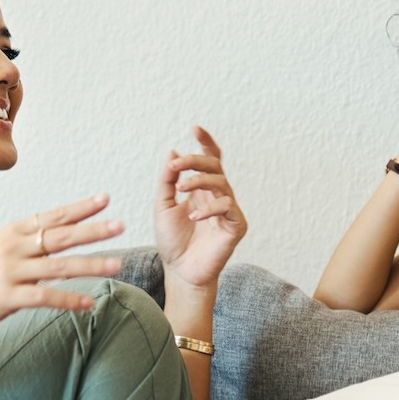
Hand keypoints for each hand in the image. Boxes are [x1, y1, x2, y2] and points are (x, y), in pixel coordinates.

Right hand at [0, 195, 124, 337]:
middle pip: (60, 236)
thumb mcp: (1, 250)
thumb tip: (65, 239)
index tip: (105, 199)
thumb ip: (30, 243)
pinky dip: (69, 300)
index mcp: (13, 232)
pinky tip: (89, 303)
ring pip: (58, 266)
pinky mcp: (7, 297)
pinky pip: (45, 297)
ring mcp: (10, 271)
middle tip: (120, 225)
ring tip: (117, 265)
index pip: (53, 216)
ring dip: (90, 266)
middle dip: (93, 230)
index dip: (80, 208)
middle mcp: (13, 247)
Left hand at [155, 126, 247, 289]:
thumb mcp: (162, 206)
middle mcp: (217, 196)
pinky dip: (209, 208)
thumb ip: (167, 181)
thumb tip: (173, 152)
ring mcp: (228, 210)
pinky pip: (227, 207)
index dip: (205, 142)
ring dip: (200, 180)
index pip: (209, 160)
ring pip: (222, 183)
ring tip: (181, 187)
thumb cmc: (172, 241)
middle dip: (196, 160)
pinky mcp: (236, 225)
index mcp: (201, 189)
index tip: (195, 128)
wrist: (180, 271)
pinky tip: (193, 217)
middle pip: (215, 166)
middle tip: (177, 164)